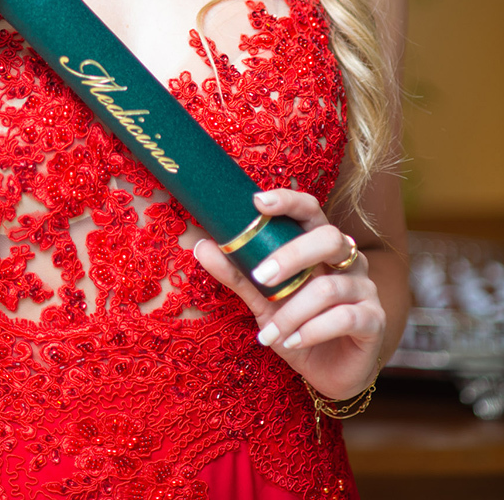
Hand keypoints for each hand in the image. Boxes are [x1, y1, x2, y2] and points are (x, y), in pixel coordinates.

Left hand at [193, 189, 384, 399]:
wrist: (329, 374)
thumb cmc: (296, 327)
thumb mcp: (262, 301)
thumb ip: (237, 274)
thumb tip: (202, 246)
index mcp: (320, 246)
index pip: (310, 210)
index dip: (288, 201)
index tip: (258, 202)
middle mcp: (348, 260)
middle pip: (328, 238)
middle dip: (292, 255)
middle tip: (261, 276)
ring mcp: (365, 289)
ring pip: (329, 287)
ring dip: (292, 311)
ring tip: (269, 332)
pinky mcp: (374, 321)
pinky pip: (345, 318)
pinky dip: (312, 330)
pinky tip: (292, 342)